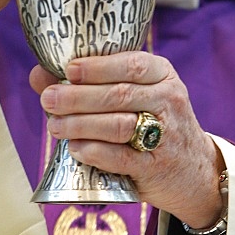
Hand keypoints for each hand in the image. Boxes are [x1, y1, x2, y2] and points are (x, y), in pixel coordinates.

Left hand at [31, 51, 224, 227]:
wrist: (195, 170)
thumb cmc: (154, 124)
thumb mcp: (136, 96)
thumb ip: (90, 83)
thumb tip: (38, 74)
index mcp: (163, 75)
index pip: (132, 64)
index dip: (97, 67)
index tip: (69, 70)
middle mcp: (168, 100)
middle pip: (119, 94)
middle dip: (78, 97)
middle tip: (48, 100)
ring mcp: (166, 135)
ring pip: (118, 125)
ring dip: (81, 124)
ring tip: (55, 126)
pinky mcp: (156, 166)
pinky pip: (120, 158)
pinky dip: (94, 152)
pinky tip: (75, 148)